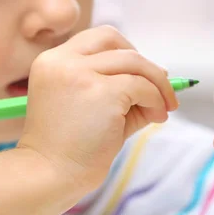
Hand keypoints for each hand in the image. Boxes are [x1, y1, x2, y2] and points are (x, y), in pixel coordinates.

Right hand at [18, 25, 177, 191]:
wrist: (50, 176)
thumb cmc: (73, 146)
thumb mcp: (95, 105)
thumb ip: (122, 86)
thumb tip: (163, 75)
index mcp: (53, 61)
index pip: (97, 38)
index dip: (125, 51)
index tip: (141, 74)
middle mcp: (62, 61)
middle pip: (115, 39)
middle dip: (144, 62)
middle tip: (161, 88)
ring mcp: (80, 74)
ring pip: (135, 62)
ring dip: (158, 85)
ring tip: (162, 109)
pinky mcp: (101, 92)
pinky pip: (142, 87)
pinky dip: (156, 100)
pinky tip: (156, 118)